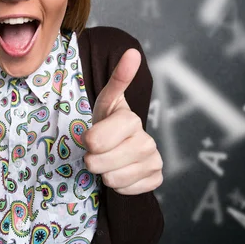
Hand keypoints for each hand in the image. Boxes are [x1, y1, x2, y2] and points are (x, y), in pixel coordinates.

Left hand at [82, 48, 162, 194]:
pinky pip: (126, 191)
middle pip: (102, 163)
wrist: (119, 144)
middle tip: (96, 151)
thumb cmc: (107, 121)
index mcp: (132, 120)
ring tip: (108, 160)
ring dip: (104, 172)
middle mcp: (147, 141)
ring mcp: (154, 161)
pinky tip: (121, 171)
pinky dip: (118, 185)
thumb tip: (133, 52)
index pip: (97, 140)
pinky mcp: (155, 179)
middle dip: (93, 160)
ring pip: (113, 179)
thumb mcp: (105, 100)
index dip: (89, 141)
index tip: (89, 137)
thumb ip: (118, 79)